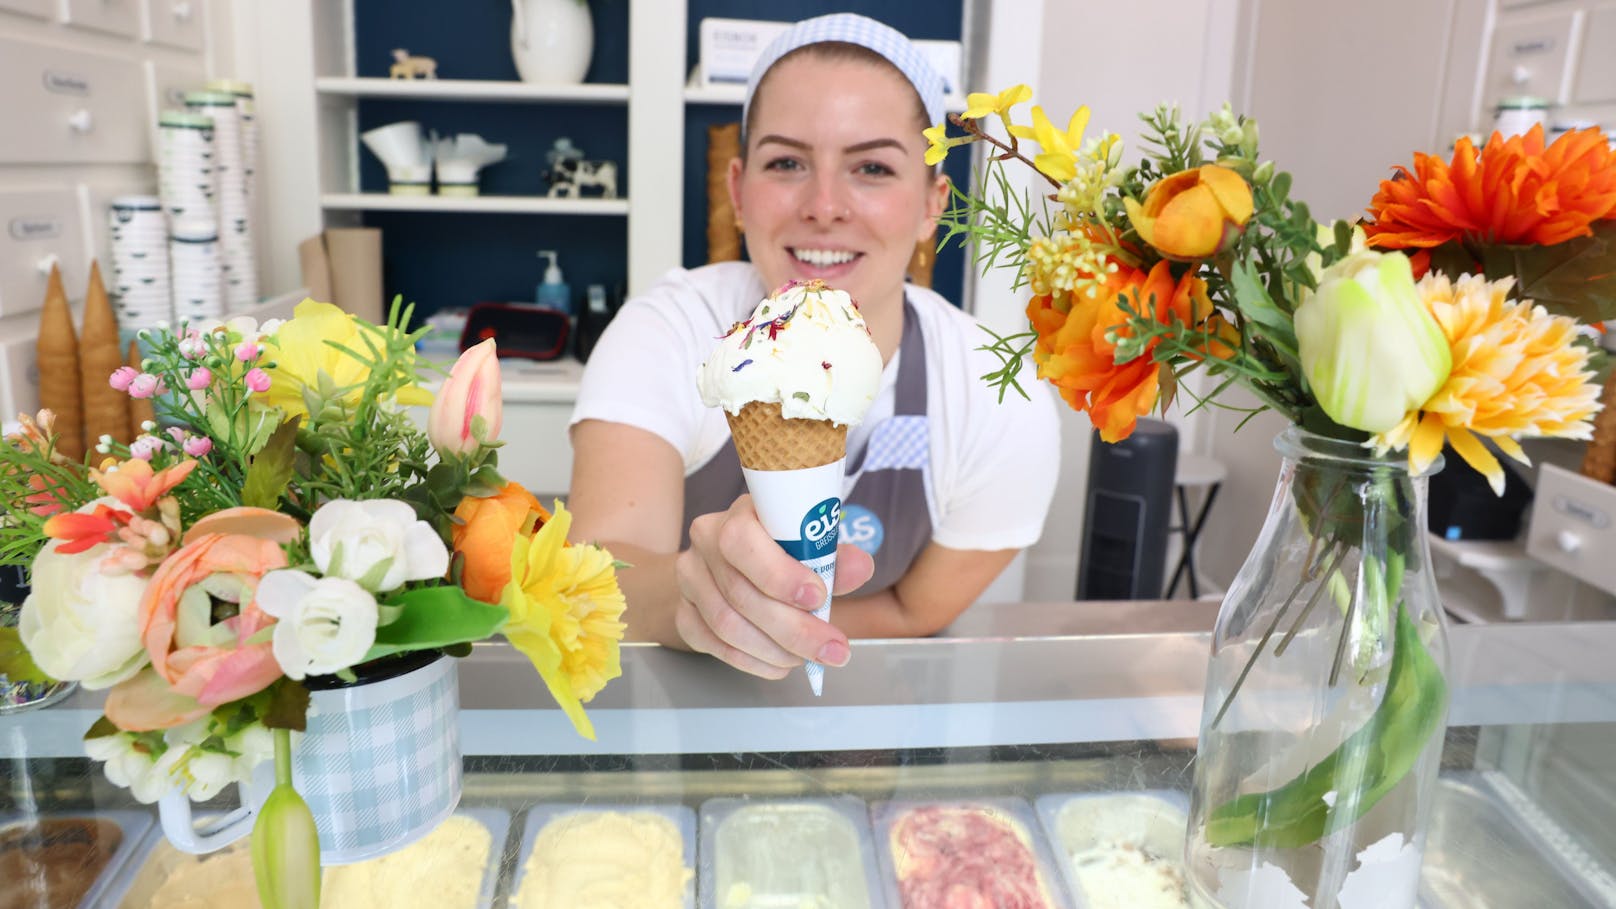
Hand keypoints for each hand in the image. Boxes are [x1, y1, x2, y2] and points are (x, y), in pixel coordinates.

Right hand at [675, 495, 873, 678]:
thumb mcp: (808, 545)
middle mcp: (704, 543)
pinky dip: (753, 662)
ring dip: (775, 650)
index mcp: (736, 516)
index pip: (742, 541)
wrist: (732, 565)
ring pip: (727, 625)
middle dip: (794, 629)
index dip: (779, 574)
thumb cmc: (779, 552)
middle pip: (741, 594)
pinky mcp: (684, 614)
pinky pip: (716, 646)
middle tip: (832, 649)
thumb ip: (834, 557)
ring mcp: (690, 580)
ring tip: (807, 657)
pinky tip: (780, 663)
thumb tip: (861, 567)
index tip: (818, 598)